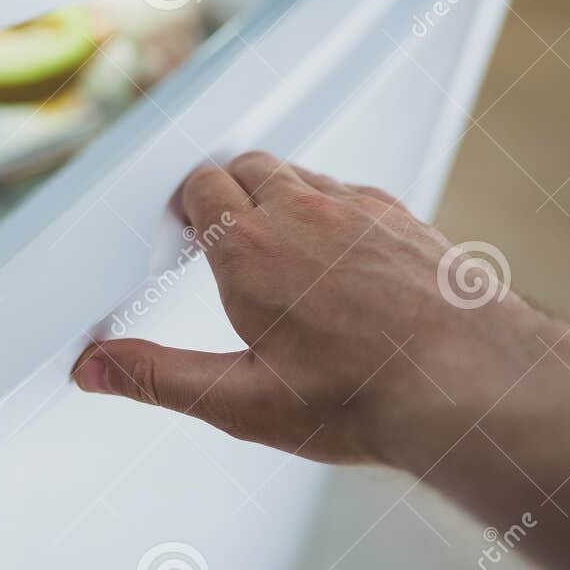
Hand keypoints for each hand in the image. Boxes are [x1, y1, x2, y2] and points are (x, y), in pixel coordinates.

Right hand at [72, 152, 549, 467]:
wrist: (473, 385)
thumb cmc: (367, 397)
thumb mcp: (243, 403)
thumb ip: (161, 378)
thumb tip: (97, 368)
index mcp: (250, 251)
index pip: (200, 189)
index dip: (187, 206)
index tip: (184, 230)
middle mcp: (303, 213)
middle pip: (245, 165)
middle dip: (224, 191)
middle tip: (221, 232)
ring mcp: (358, 209)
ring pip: (299, 171)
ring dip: (277, 193)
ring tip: (278, 242)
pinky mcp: (402, 216)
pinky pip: (351, 189)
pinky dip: (331, 207)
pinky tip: (340, 254)